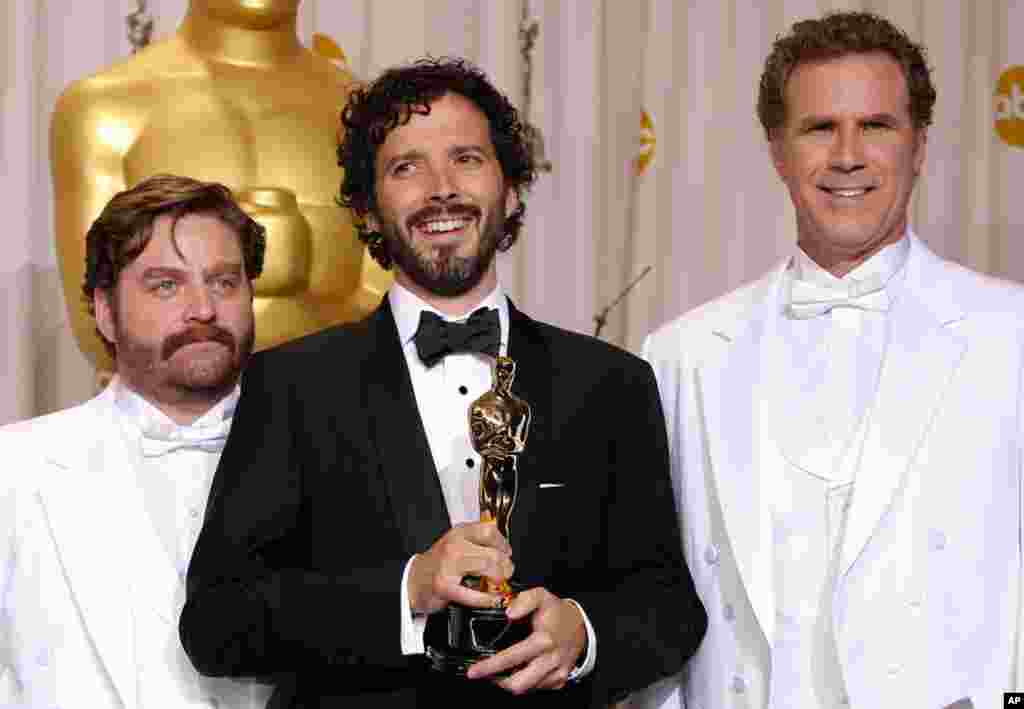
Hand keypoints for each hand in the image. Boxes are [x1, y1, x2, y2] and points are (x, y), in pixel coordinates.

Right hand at [407, 521, 513, 614]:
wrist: (414, 580)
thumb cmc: (439, 563)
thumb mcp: (456, 543)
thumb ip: (477, 542)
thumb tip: (504, 547)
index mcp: (459, 533)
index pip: (489, 531)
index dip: (503, 544)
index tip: (507, 553)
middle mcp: (454, 546)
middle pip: (492, 552)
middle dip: (506, 566)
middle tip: (506, 573)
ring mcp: (448, 565)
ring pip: (487, 567)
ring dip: (499, 579)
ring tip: (499, 584)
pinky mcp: (444, 586)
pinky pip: (474, 593)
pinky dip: (487, 598)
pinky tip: (490, 599)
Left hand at [466, 587, 586, 692]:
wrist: (580, 626)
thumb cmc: (557, 612)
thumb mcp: (541, 596)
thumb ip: (524, 600)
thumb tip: (509, 613)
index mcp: (544, 640)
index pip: (511, 658)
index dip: (489, 667)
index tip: (473, 671)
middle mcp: (551, 659)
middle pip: (517, 684)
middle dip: (497, 681)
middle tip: (484, 672)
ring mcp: (556, 673)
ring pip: (526, 688)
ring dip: (509, 681)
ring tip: (500, 669)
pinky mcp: (559, 680)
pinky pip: (536, 688)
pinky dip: (524, 681)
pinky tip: (519, 668)